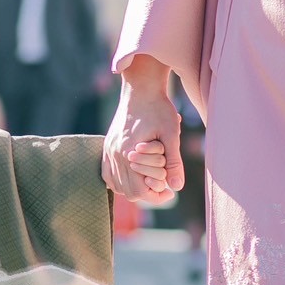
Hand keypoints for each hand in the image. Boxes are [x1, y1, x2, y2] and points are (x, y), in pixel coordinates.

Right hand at [102, 55, 182, 205]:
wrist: (140, 88)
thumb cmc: (158, 108)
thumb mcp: (171, 134)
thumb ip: (173, 162)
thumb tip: (177, 187)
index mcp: (129, 152)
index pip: (139, 190)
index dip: (156, 195)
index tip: (170, 192)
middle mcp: (115, 153)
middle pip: (127, 192)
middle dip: (146, 193)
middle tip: (164, 187)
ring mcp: (108, 150)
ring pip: (116, 185)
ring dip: (133, 187)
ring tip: (150, 180)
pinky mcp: (107, 146)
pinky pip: (108, 174)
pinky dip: (120, 180)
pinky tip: (134, 175)